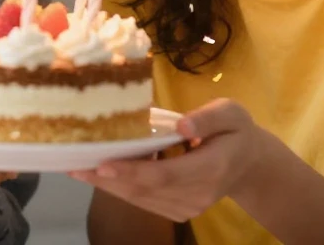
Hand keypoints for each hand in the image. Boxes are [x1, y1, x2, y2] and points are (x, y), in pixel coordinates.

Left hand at [70, 98, 260, 222]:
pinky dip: (121, 187)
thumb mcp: (232, 113)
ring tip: (78, 168)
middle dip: (106, 179)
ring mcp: (188, 207)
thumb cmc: (237, 132)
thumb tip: (180, 124)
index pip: (164, 175)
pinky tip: (102, 173)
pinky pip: (145, 201)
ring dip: (108, 185)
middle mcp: (198, 195)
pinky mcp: (179, 210)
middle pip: (145, 190)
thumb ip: (208, 117)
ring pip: (140, 199)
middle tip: (73, 165)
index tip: (100, 164)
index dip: (130, 171)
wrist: (250, 164)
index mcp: (211, 168)